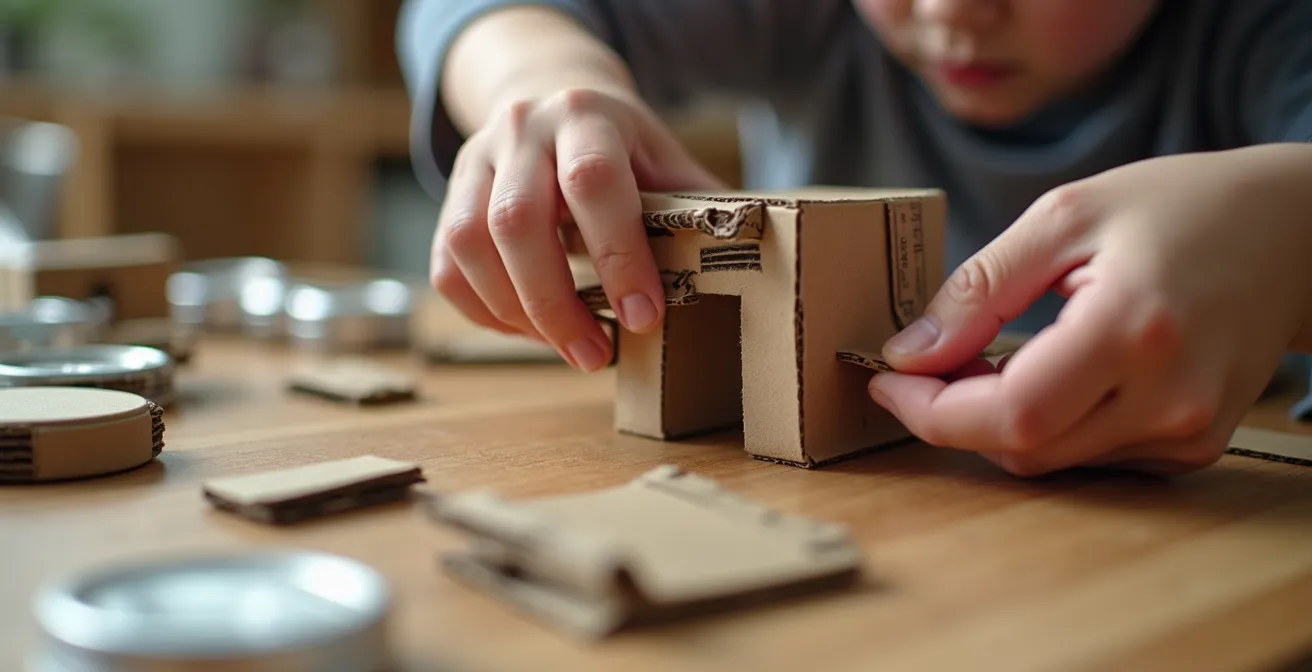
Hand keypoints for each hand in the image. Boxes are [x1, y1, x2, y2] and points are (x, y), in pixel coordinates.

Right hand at [431, 87, 722, 371]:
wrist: (554, 97)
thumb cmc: (622, 147)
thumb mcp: (665, 160)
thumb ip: (697, 209)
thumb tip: (748, 272)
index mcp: (586, 115)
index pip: (592, 182)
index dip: (618, 256)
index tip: (645, 318)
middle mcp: (520, 130)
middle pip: (516, 221)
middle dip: (556, 303)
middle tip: (595, 356)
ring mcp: (474, 161)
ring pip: (469, 246)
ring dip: (517, 314)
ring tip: (567, 349)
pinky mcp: (448, 198)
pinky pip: (448, 267)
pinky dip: (486, 312)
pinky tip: (530, 331)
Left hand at [867, 144, 1311, 476]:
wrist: (1293, 232)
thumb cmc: (1178, 206)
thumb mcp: (1065, 217)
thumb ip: (978, 289)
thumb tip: (907, 353)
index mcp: (1135, 330)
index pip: (1009, 413)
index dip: (932, 410)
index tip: (886, 379)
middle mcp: (1170, 398)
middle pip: (1022, 448)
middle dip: (952, 415)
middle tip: (922, 364)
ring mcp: (1188, 432)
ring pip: (1049, 460)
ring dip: (994, 421)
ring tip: (982, 359)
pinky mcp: (1194, 446)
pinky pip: (1088, 456)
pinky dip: (1045, 426)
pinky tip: (1040, 375)